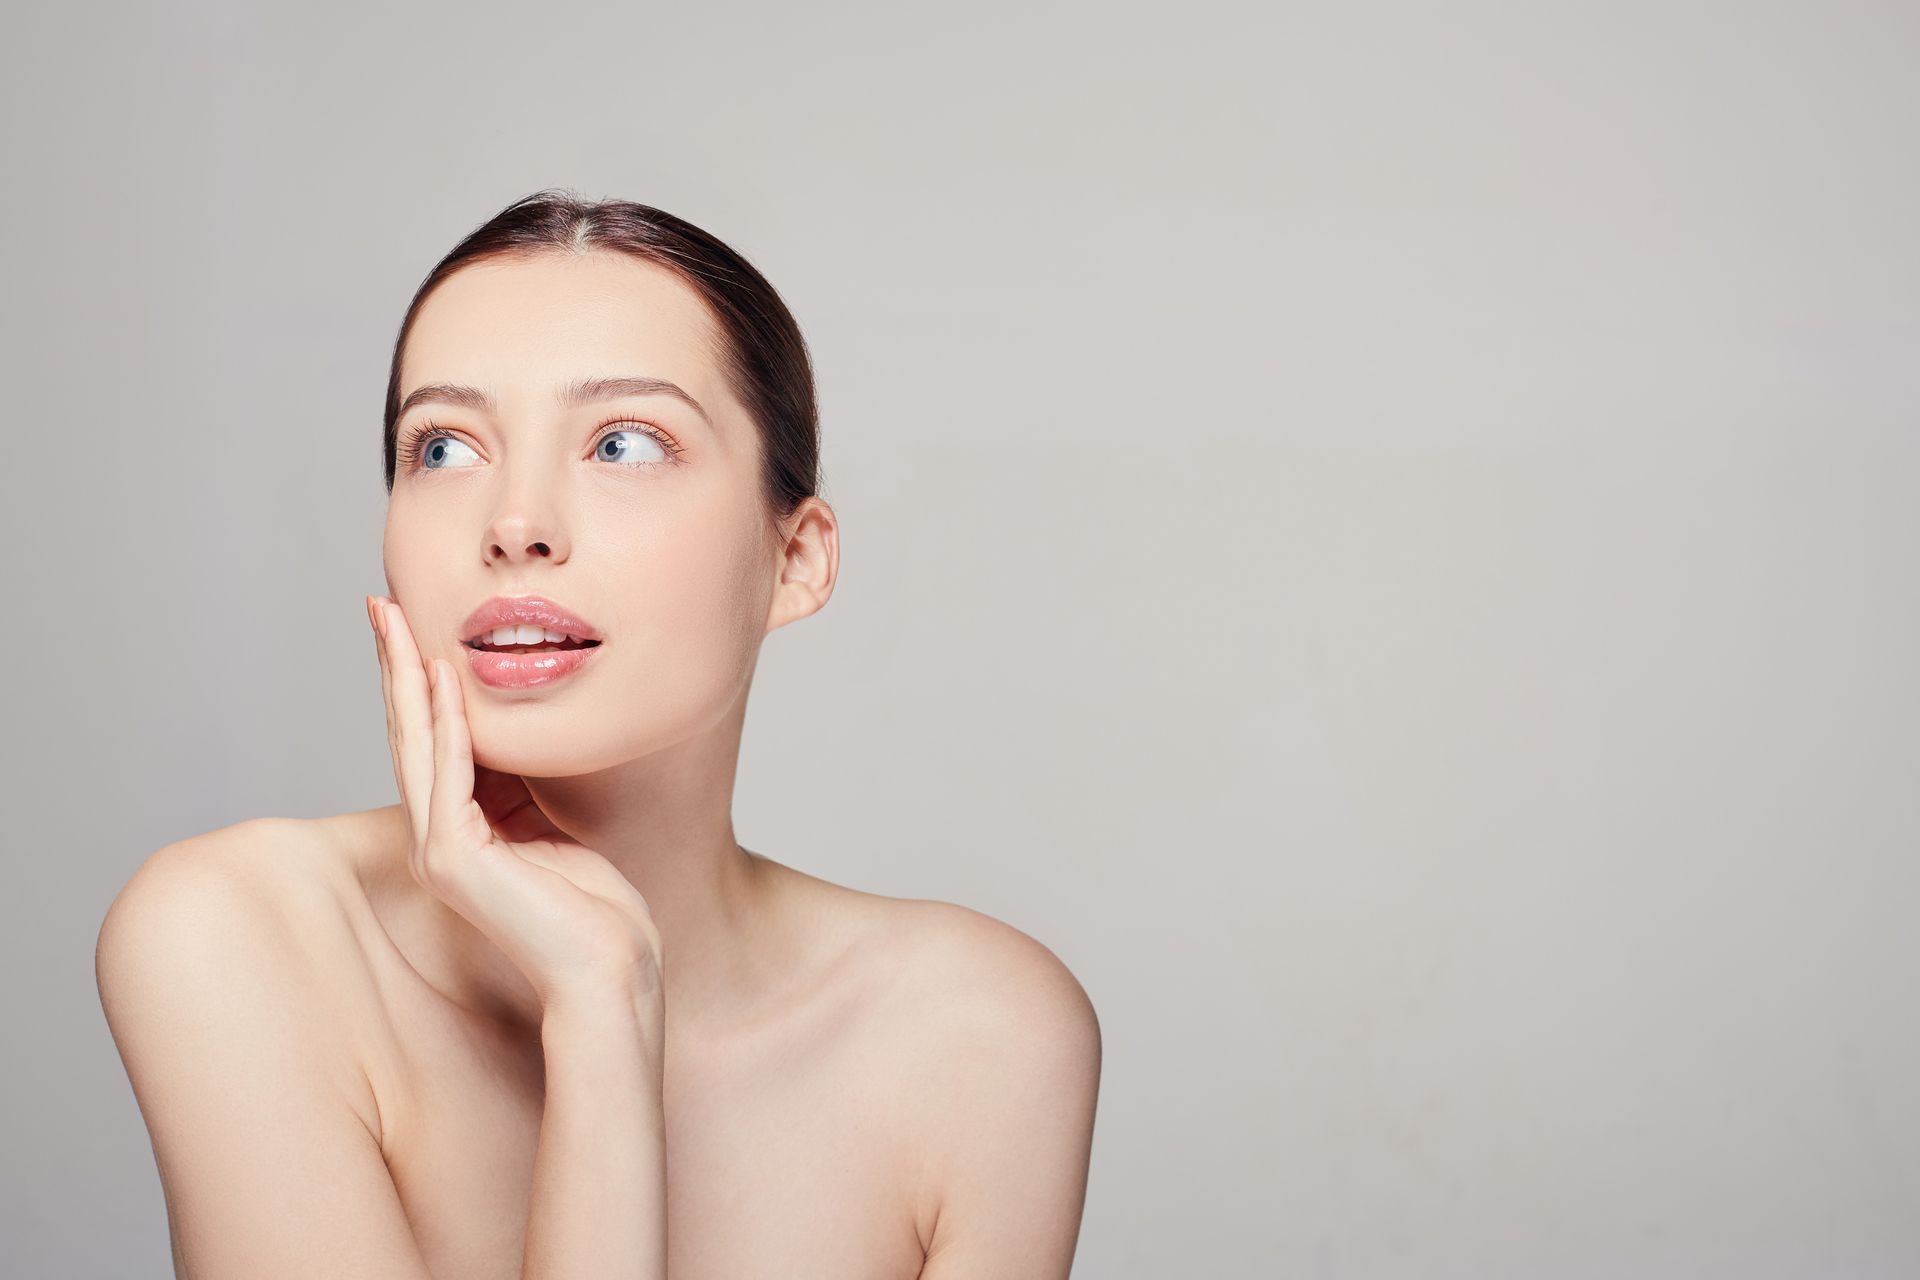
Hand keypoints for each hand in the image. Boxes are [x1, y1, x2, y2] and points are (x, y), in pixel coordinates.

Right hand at [367, 594, 663, 1013]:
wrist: (610, 968)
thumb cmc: (596, 910)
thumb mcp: (553, 827)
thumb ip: (520, 789)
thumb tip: (510, 737)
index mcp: (458, 833)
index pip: (430, 742)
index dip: (416, 683)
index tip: (412, 627)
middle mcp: (436, 840)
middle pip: (408, 734)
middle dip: (395, 665)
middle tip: (382, 604)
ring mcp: (440, 851)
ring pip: (414, 744)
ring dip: (403, 677)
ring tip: (394, 620)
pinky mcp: (456, 859)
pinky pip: (448, 771)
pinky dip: (443, 720)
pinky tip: (437, 674)